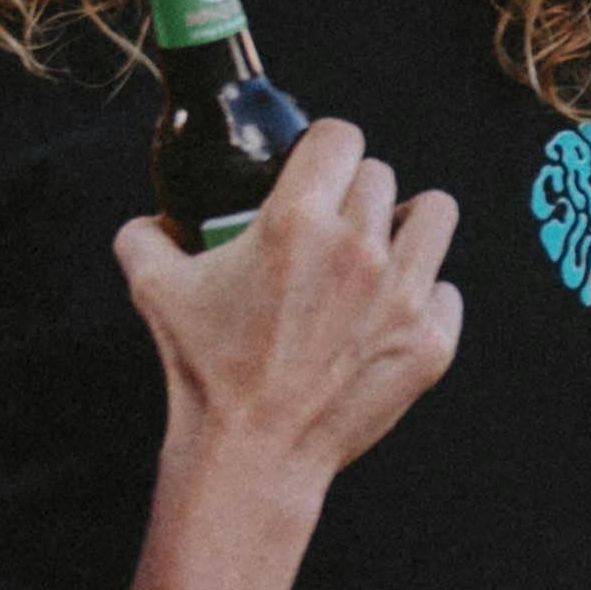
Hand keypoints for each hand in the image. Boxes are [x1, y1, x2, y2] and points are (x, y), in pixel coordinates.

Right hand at [112, 116, 464, 500]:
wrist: (252, 453)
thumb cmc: (204, 370)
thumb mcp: (156, 290)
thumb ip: (144, 237)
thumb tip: (150, 221)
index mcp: (297, 221)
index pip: (341, 136)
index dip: (325, 149)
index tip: (316, 171)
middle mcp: (359, 249)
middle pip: (381, 175)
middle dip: (353, 193)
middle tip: (331, 227)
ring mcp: (403, 295)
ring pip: (435, 214)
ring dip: (407, 225)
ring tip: (380, 250)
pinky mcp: (431, 340)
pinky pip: (446, 289)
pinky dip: (423, 297)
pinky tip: (387, 315)